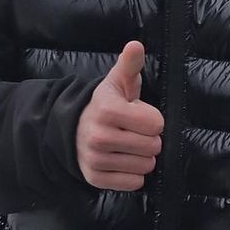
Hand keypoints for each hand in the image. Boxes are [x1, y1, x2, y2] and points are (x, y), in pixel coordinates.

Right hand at [76, 41, 163, 191]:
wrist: (73, 130)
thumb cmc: (105, 105)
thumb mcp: (117, 83)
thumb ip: (130, 65)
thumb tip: (135, 46)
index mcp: (108, 110)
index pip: (156, 124)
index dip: (152, 120)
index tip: (137, 115)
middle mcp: (99, 136)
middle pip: (153, 147)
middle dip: (148, 139)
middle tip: (133, 132)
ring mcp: (96, 159)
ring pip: (146, 167)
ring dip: (142, 157)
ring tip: (126, 146)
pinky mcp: (96, 179)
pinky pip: (134, 183)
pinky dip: (132, 174)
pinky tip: (121, 161)